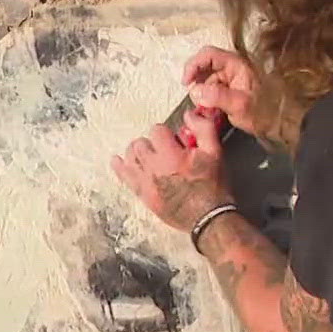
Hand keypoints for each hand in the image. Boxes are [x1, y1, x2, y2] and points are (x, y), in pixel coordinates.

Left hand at [111, 112, 231, 232]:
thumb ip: (203, 128)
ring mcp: (145, 182)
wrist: (207, 218)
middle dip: (151, 143)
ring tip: (148, 156)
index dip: (166, 133)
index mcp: (171, 155)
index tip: (174, 141)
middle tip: (163, 150)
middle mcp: (153, 167)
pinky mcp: (143, 195)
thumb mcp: (215, 153)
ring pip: (129, 157)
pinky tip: (117, 161)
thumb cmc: (213, 187)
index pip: (156, 130)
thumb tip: (190, 113)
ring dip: (137, 153)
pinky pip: (123, 177)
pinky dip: (120, 167)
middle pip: (139, 143)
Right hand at [183, 46, 262, 136]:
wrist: (281, 122)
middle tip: (195, 98)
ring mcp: (232, 78)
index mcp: (237, 64)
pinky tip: (212, 111)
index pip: (208, 54)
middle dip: (197, 83)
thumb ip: (217, 96)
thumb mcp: (239, 105)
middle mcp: (233, 68)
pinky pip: (213, 90)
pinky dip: (208, 100)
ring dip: (202, 93)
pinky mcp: (231, 89)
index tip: (186, 81)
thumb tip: (196, 91)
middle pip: (205, 67)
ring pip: (207, 80)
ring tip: (206, 108)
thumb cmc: (266, 113)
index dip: (193, 65)